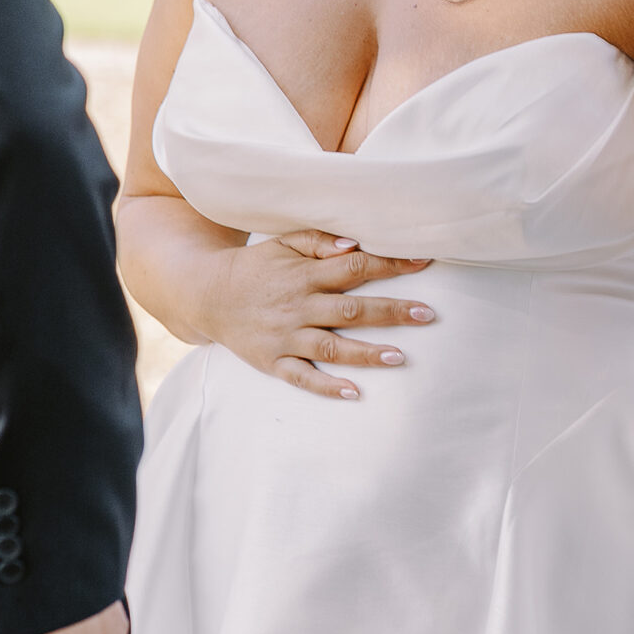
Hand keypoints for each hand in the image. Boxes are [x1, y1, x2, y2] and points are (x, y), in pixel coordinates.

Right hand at [206, 229, 435, 400]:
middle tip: (427, 314)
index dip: (390, 264)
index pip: (354, 267)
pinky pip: (302, 377)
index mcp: (304, 274)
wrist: (206, 295)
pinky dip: (327, 386)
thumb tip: (355, 245)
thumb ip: (319, 240)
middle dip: (391, 312)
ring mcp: (286, 336)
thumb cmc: (256, 267)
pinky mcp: (273, 362)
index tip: (424, 263)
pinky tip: (354, 392)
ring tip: (399, 357)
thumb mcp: (283, 243)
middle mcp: (298, 306)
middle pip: (351, 309)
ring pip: (331, 346)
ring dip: (366, 353)